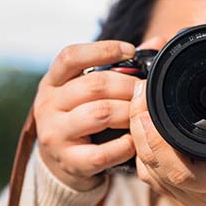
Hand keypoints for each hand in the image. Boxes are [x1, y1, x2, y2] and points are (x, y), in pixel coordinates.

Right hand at [34, 39, 152, 190]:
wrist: (59, 161)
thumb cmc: (80, 116)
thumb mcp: (87, 90)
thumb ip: (119, 67)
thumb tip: (157, 43)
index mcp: (52, 82)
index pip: (70, 57)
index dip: (102, 50)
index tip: (130, 51)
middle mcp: (48, 105)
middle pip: (93, 86)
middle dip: (127, 86)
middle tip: (145, 91)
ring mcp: (55, 134)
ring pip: (99, 114)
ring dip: (128, 112)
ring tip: (140, 114)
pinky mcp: (68, 161)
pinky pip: (102, 153)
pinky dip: (124, 146)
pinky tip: (133, 141)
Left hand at [128, 73, 205, 205]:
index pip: (184, 172)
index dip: (160, 146)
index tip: (150, 114)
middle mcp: (202, 193)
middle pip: (156, 166)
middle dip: (140, 128)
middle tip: (140, 92)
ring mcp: (186, 196)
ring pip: (148, 171)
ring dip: (137, 137)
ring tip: (139, 103)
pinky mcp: (178, 193)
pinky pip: (150, 174)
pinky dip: (142, 150)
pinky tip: (142, 126)